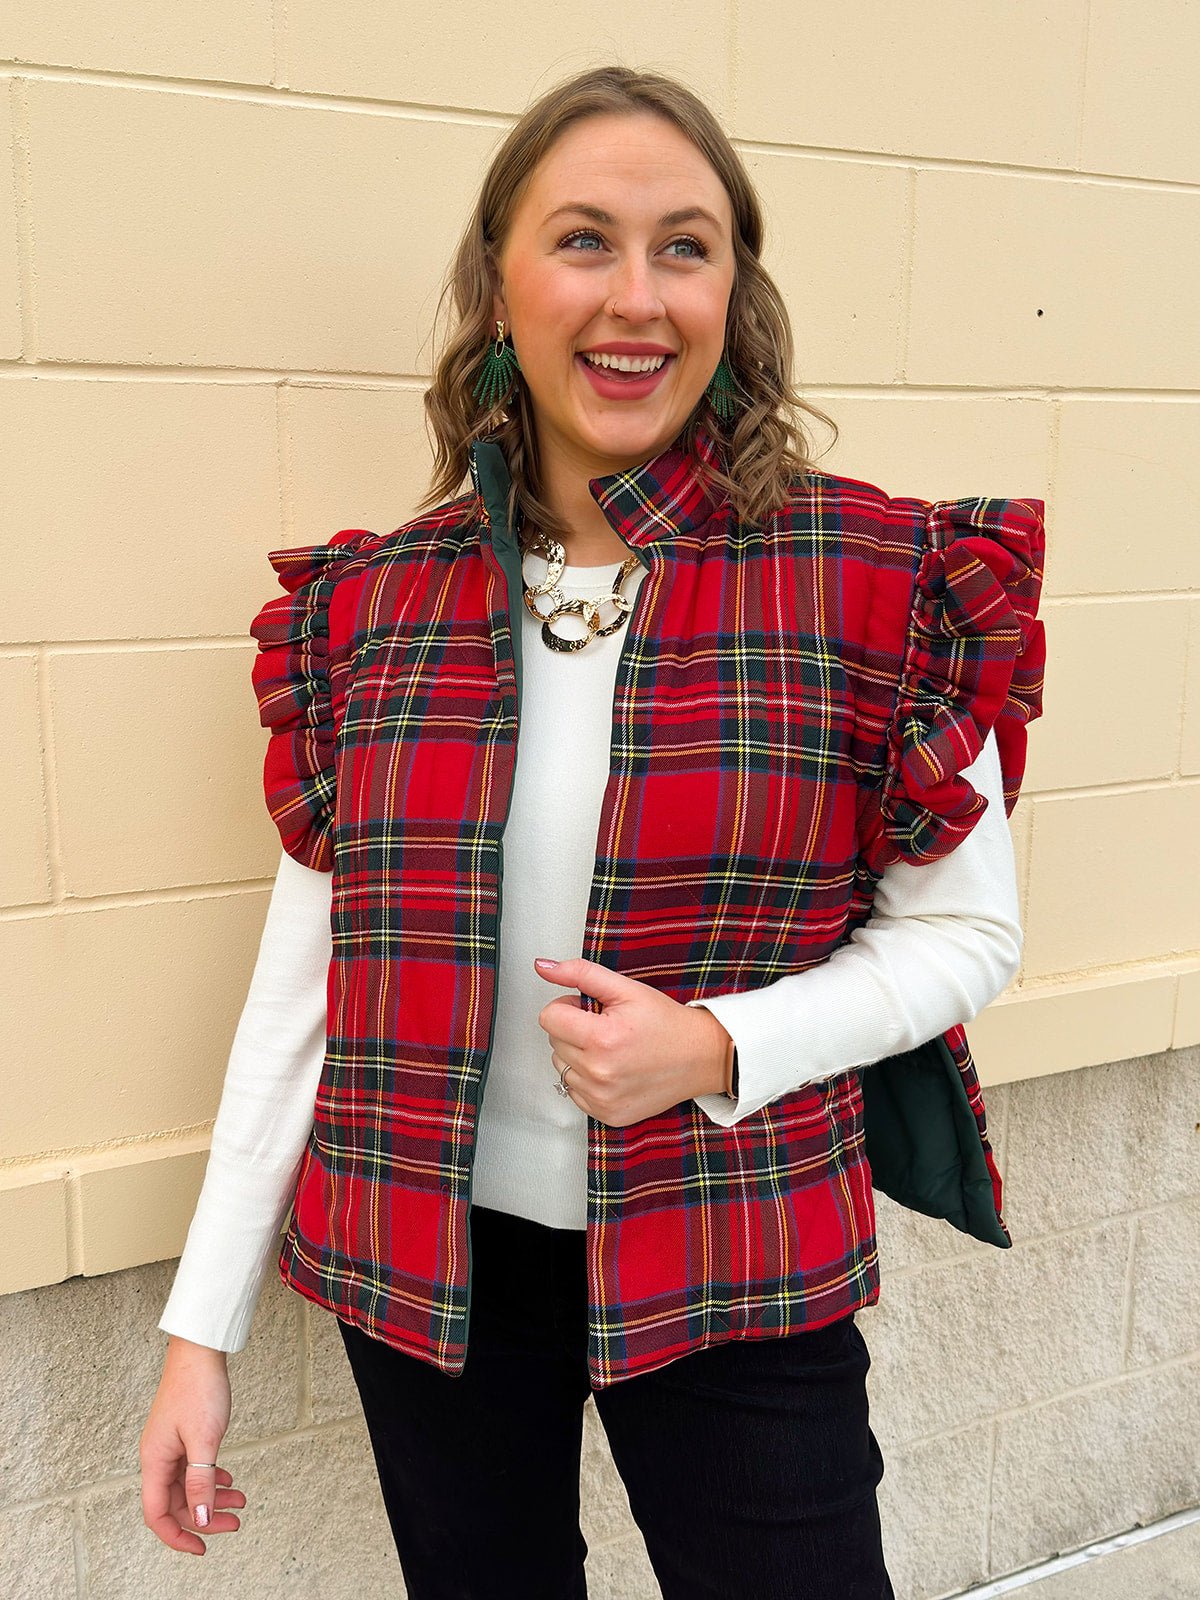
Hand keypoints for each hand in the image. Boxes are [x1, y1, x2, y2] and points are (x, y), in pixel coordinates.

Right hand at [140, 1337, 244, 1555]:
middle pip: (175, 1503)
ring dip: (212, 1498)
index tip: (201, 1548)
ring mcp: (171, 1445)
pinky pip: (194, 1468)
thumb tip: (201, 1520)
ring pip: (188, 1486)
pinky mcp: (183, 1434)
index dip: (177, 1536)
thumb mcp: (205, 1440)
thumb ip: (201, 1482)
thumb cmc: (198, 1388)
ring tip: (240, 1501)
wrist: (200, 1350)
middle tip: (235, 1523)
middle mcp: (158, 1456)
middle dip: (205, 1517)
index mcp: (155, 1460)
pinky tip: (228, 1478)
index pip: (157, 1514)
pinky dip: (211, 1478)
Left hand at [534, 957, 732, 1126]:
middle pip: (553, 1041)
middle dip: (574, 1029)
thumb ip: (581, 973)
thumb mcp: (626, 988)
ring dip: (578, 1055)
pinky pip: (574, 1091)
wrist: (701, 1058)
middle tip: (607, 1027)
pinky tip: (613, 1070)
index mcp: (602, 1039)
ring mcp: (601, 1098)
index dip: (568, 1007)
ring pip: (561, 1067)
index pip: (548, 1017)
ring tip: (611, 1049)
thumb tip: (543, 967)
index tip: (590, 1009)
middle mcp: (598, 1073)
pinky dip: (587, 1079)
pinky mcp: (606, 1114)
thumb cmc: (666, 1023)